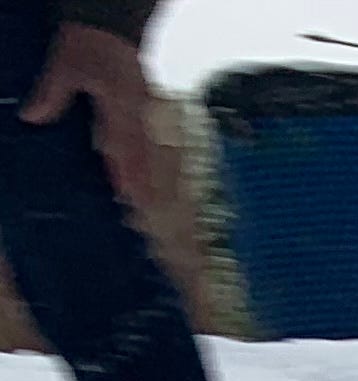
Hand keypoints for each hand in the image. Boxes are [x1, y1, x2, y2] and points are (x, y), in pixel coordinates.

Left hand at [22, 25, 162, 219]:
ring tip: (153, 198)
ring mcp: (147, 111)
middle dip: (147, 181)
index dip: (128, 174)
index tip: (130, 197)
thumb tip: (32, 117)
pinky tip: (151, 169)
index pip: (125, 146)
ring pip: (153, 148)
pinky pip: (152, 138)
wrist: (111, 24)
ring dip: (154, 173)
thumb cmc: (92, 43)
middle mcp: (139, 111)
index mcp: (122, 105)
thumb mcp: (66, 64)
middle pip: (146, 154)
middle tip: (147, 208)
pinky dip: (153, 156)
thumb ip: (51, 92)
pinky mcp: (147, 108)